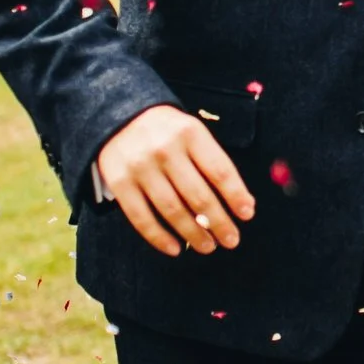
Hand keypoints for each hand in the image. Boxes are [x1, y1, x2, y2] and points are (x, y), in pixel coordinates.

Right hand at [94, 104, 256, 256]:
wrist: (116, 115)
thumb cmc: (165, 130)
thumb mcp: (191, 132)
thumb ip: (212, 162)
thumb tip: (242, 203)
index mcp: (189, 133)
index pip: (220, 170)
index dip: (236, 195)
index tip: (247, 214)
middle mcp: (164, 149)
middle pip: (198, 195)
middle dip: (219, 222)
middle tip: (231, 240)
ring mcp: (140, 167)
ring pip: (172, 210)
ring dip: (193, 233)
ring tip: (208, 246)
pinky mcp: (118, 182)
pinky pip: (141, 217)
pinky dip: (159, 238)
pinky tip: (175, 248)